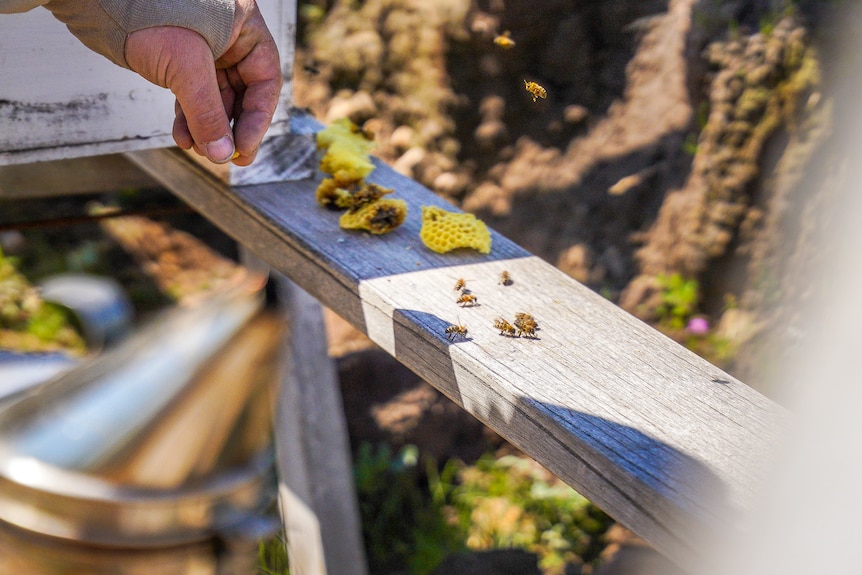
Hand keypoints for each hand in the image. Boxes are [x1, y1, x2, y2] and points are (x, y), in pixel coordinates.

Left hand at [124, 1, 281, 165]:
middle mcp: (230, 39)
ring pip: (216, 99)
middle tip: (227, 157)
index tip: (243, 148)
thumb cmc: (149, 13)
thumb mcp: (186, 66)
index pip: (264, 81)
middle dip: (231, 128)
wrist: (102, 0)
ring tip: (197, 148)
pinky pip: (193, 97)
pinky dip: (189, 119)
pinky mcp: (182, 61)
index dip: (256, 118)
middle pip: (243, 94)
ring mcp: (206, 50)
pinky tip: (183, 137)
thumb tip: (222, 154)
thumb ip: (208, 112)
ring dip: (207, 128)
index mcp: (245, 28)